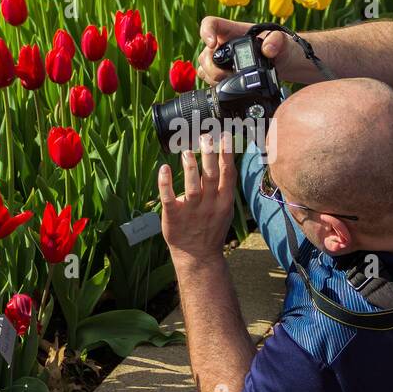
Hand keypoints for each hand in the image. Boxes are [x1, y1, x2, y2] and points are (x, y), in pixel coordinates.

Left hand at [158, 134, 236, 264]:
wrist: (198, 256)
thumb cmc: (211, 228)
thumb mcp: (226, 209)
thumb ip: (225, 187)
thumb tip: (227, 160)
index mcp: (224, 201)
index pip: (228, 174)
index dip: (226, 154)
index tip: (223, 135)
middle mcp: (209, 205)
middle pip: (211, 177)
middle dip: (210, 155)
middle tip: (205, 136)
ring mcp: (191, 212)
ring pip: (192, 187)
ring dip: (190, 168)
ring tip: (186, 151)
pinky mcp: (174, 217)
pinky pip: (169, 199)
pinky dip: (166, 183)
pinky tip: (164, 169)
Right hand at [196, 16, 290, 85]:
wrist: (286, 65)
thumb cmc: (283, 48)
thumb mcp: (284, 42)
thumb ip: (277, 40)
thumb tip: (267, 49)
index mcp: (234, 31)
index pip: (211, 24)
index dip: (206, 31)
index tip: (212, 43)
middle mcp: (225, 44)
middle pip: (205, 52)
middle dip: (211, 66)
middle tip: (226, 74)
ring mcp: (223, 60)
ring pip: (205, 67)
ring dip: (212, 77)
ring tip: (230, 81)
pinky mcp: (224, 74)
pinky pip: (209, 78)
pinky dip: (214, 84)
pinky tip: (227, 87)